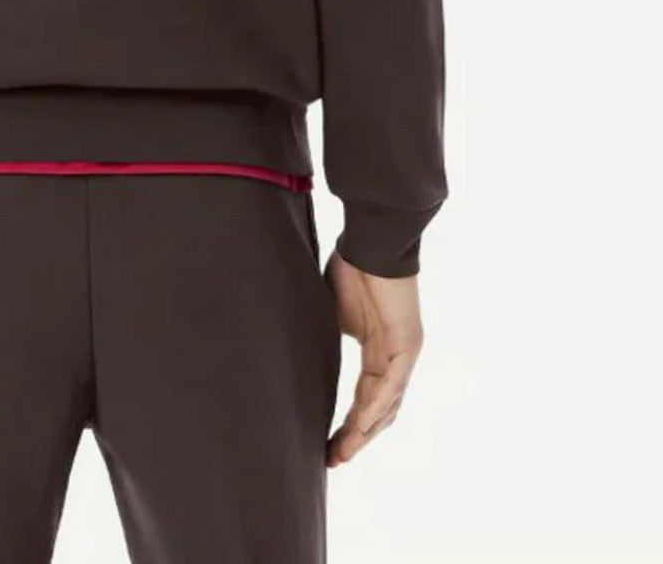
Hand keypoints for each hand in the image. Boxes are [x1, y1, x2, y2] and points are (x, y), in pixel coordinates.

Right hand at [326, 251, 422, 467]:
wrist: (371, 240)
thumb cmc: (351, 267)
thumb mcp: (330, 311)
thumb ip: (323, 336)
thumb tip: (293, 353)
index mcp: (377, 350)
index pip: (363, 398)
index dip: (347, 425)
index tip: (326, 447)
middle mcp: (393, 358)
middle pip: (377, 410)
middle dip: (354, 438)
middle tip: (332, 460)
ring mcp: (403, 353)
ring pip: (386, 406)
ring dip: (364, 432)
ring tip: (342, 454)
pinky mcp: (407, 344)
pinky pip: (392, 385)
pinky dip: (376, 408)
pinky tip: (361, 427)